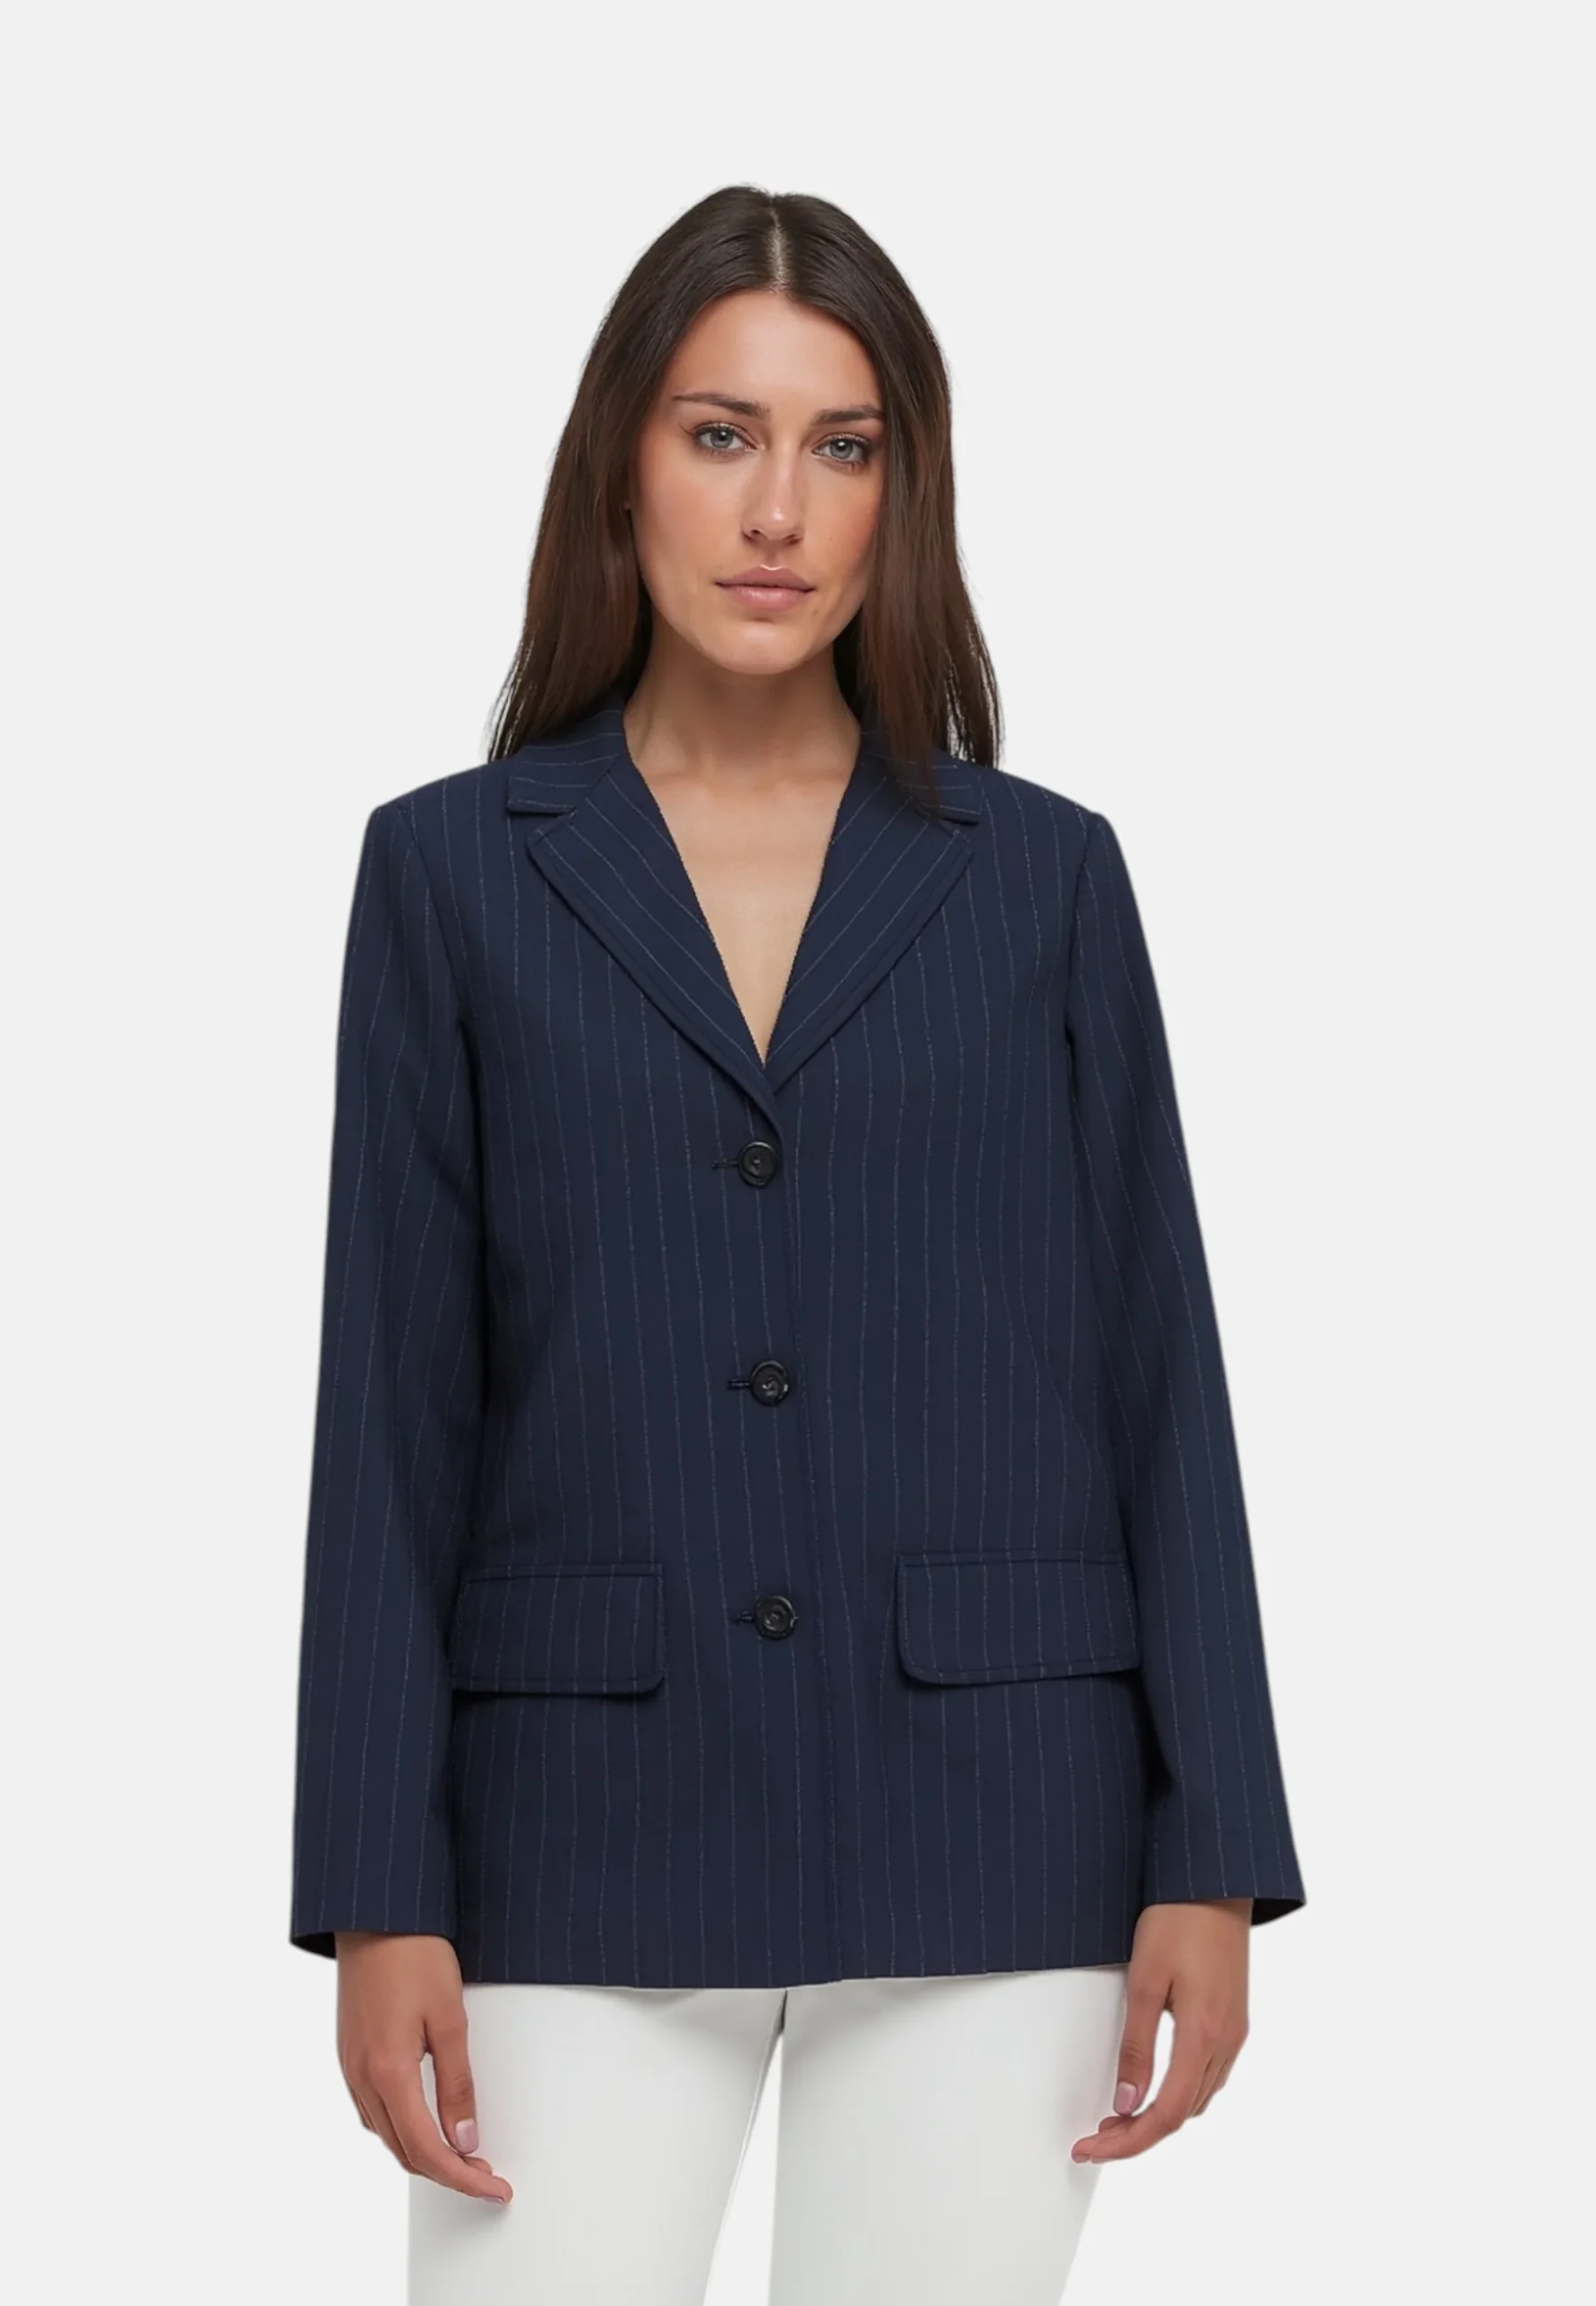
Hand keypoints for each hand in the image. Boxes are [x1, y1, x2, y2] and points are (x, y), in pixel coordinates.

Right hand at [334, 1932, 512, 2202]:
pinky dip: (401, 2127)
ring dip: (421, 2152)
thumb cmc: (413, 1953)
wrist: (375, 1913)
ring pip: (385, 2134)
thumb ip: (457, 2084)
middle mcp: (362, 2078)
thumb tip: (465, 2138)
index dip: (462, 2178)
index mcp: (388, 2073)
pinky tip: (422, 2119)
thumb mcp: (450, 2018)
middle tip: (487, 2173)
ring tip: (462, 2152)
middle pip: (403, 2151)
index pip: (427, 2150)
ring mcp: (350, 2067)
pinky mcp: (349, 2053)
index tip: (494, 2188)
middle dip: (446, 2172)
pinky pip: (372, 2110)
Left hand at [1071, 1897, 1250, 2163]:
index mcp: (1204, 2035)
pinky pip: (1208, 2075)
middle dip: (1138, 2134)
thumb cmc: (1178, 1918)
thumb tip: (1126, 2102)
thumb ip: (1137, 2045)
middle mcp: (1227, 2042)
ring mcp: (1235, 2032)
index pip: (1166, 2114)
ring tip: (1118, 2115)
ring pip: (1197, 2098)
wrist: (1215, 1881)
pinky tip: (1154, 2085)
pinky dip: (1178, 2092)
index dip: (1128, 2141)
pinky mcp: (1235, 2020)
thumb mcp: (1145, 1980)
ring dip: (1159, 2115)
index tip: (1091, 2147)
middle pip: (1183, 2114)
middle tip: (1095, 2136)